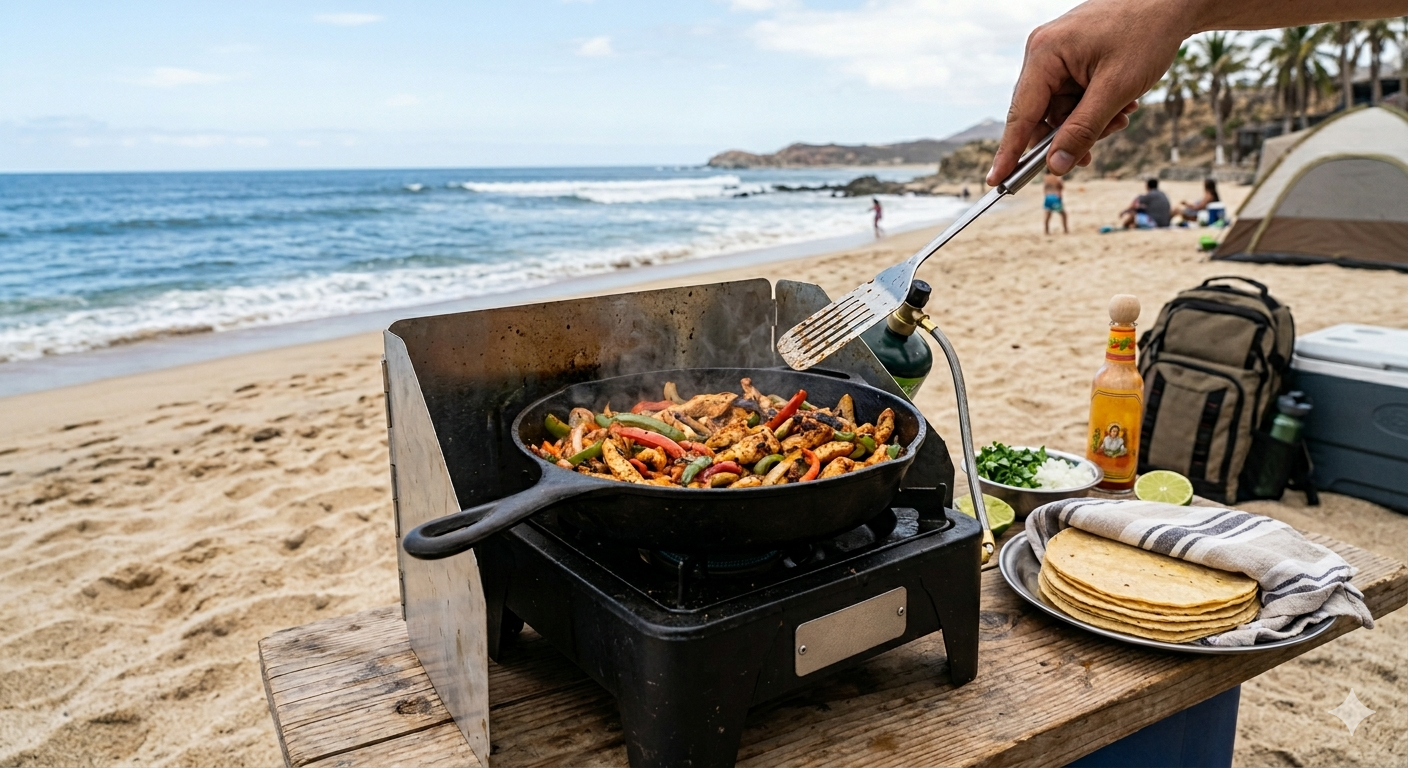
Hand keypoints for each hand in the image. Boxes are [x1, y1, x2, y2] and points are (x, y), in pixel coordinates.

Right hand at [987, 0, 1194, 184]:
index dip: (1009, 152)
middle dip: (1070, 135)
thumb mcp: (1116, 89)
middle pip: (1041, 115)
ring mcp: (1058, 54)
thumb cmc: (1147, 33)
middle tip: (1094, 153)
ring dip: (1090, 121)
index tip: (996, 181)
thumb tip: (1056, 166)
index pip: (1020, 114)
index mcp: (1044, 54)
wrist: (1174, 1)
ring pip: (1061, 110)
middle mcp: (1043, 53)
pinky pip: (1074, 96)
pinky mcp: (1073, 57)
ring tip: (1123, 114)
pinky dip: (1095, 107)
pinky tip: (1121, 102)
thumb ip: (1083, 130)